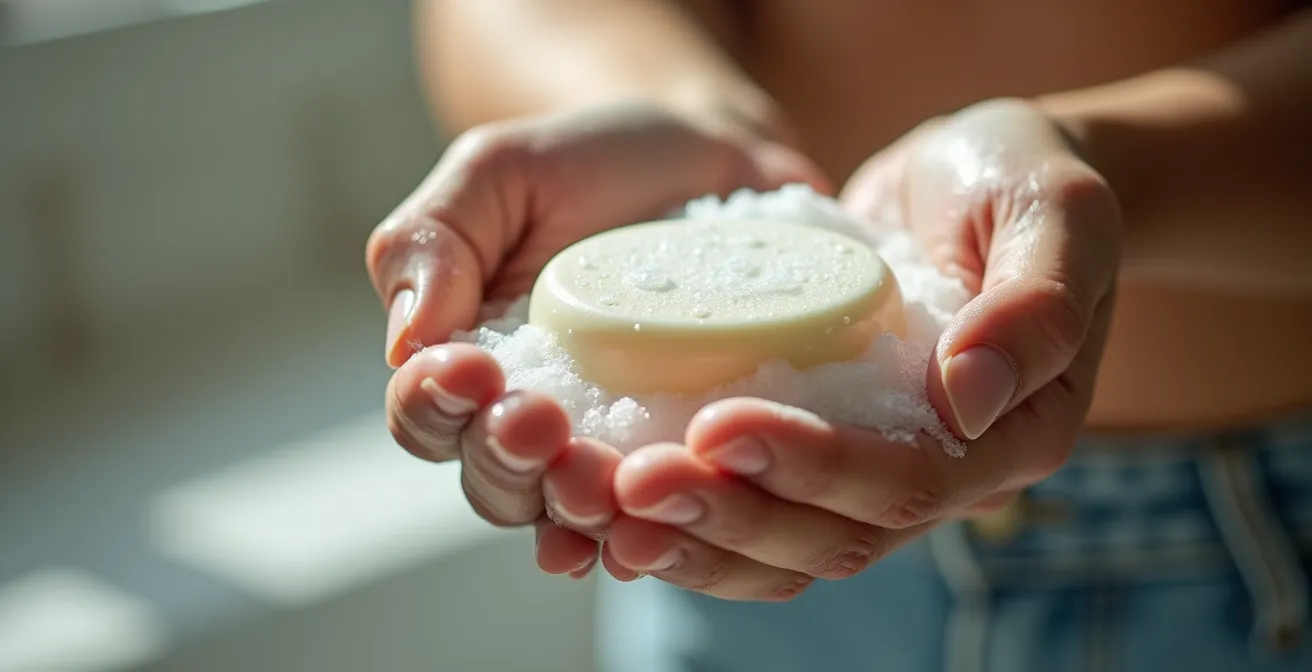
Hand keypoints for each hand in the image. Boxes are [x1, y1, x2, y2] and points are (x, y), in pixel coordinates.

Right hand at [365, 103, 829, 577]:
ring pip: (571, 511)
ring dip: (575, 508)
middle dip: (507, 460)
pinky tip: (653, 535)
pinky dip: (650, 534)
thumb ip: (433, 239)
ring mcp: (611, 442)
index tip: (468, 368)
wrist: (709, 160)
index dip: (433, 405)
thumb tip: (404, 342)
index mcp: (466, 360)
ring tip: (600, 481)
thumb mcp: (499, 170)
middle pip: (493, 480)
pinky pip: (660, 512)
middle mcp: (531, 419)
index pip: (423, 412)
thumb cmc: (589, 163)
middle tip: (543, 423)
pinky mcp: (686, 448)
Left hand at [602, 99, 1121, 598]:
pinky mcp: (817, 440)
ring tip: (607, 506)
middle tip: (634, 482)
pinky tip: (612, 501)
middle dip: (731, 514)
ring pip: (783, 542)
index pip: (911, 484)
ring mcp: (874, 465)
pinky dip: (688, 513)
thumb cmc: (1020, 180)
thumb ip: (1035, 305)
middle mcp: (944, 472)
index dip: (817, 467)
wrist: (975, 177)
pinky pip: (753, 500)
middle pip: (834, 535)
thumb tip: (967, 397)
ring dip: (694, 534)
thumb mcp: (1054, 211)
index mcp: (1012, 435)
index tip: (722, 425)